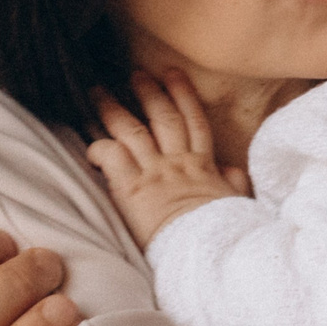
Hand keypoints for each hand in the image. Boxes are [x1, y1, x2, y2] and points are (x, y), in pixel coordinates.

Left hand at [87, 69, 248, 244]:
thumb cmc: (225, 234)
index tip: (172, 74)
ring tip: (98, 91)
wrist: (211, 252)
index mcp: (203, 166)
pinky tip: (89, 145)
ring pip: (132, 131)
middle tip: (134, 73)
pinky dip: (99, 149)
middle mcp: (178, 163)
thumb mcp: (237, 204)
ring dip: (114, 109)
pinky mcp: (134, 190)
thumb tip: (232, 170)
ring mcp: (155, 173)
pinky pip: (113, 159)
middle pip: (162, 118)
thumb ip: (234, 184)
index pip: (194, 121)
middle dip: (148, 92)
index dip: (182, 94)